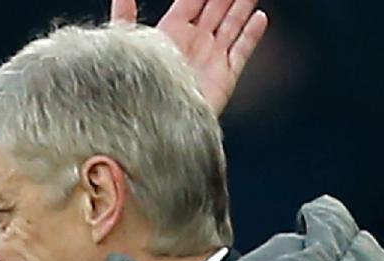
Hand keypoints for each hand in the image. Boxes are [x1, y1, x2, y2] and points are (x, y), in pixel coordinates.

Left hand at [111, 0, 268, 115]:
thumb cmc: (137, 87)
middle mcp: (193, 44)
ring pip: (231, 25)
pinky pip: (242, 51)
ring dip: (241, 7)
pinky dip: (251, 34)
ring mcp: (210, 59)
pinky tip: (259, 18)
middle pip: (215, 9)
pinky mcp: (225, 76)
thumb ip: (125, 16)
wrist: (154, 125)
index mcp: (170, 34)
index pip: (190, 2)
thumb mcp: (130, 45)